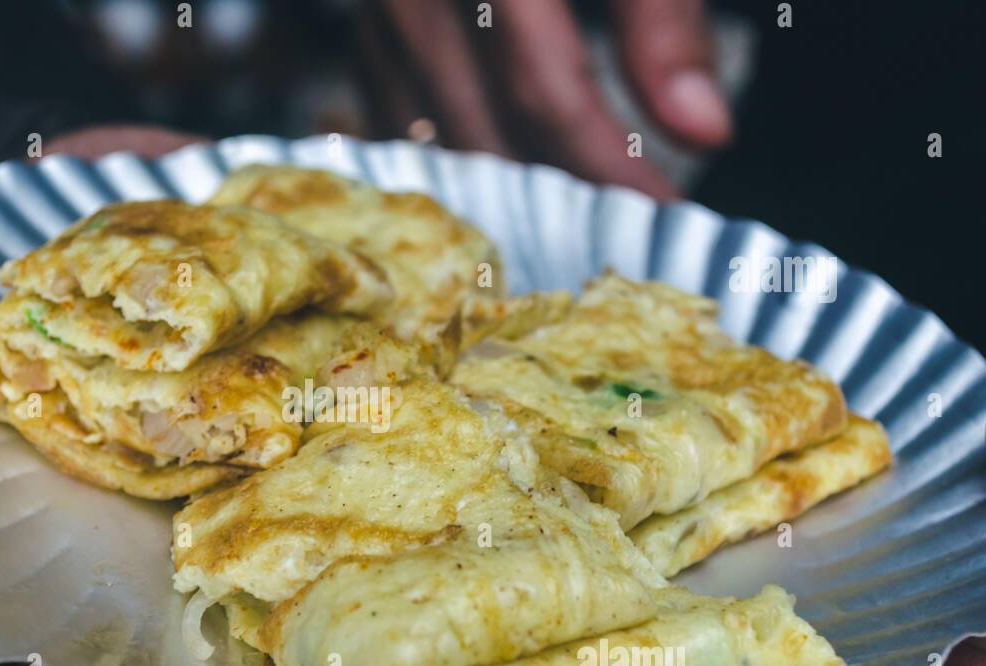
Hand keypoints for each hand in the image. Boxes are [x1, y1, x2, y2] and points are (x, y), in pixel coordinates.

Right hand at [359, 0, 732, 197]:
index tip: (661, 214)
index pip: (545, 93)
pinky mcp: (367, 15)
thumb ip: (663, 18)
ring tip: (569, 218)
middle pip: (487, 126)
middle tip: (618, 236)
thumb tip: (704, 131)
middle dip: (560, 191)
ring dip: (506, 182)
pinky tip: (498, 169)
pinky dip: (453, 143)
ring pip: (437, 127)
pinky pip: (398, 104)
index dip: (606, 167)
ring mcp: (380, 3)